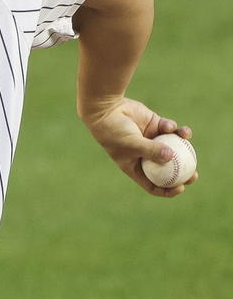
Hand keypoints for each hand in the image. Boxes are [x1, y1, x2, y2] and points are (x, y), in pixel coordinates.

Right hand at [82, 97, 197, 197]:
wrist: (105, 110)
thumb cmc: (114, 131)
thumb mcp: (131, 144)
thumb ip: (151, 150)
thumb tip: (172, 157)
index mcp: (135, 166)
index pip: (153, 183)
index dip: (167, 189)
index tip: (181, 187)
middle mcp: (144, 155)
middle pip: (167, 168)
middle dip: (183, 172)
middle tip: (194, 173)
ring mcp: (151, 140)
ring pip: (173, 146)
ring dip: (183, 145)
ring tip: (188, 138)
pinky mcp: (155, 125)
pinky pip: (170, 129)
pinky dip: (174, 128)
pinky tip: (172, 126)